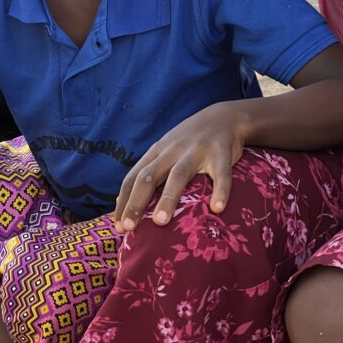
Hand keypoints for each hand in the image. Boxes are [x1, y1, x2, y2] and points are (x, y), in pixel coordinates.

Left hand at [114, 103, 246, 231]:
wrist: (224, 116)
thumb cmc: (190, 141)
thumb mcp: (167, 150)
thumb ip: (150, 172)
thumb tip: (125, 204)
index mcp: (158, 151)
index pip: (134, 177)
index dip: (124, 201)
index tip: (118, 226)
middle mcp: (173, 150)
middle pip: (150, 176)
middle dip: (137, 202)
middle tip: (128, 227)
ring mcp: (197, 150)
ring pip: (179, 174)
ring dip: (168, 197)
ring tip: (161, 221)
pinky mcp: (221, 153)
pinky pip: (221, 173)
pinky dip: (220, 190)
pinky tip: (217, 208)